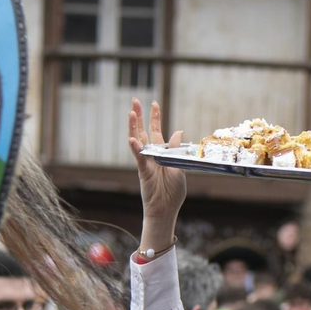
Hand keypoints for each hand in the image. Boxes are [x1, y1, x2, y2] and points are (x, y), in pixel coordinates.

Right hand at [127, 99, 187, 236]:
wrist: (166, 209)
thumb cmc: (172, 191)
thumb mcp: (178, 166)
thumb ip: (176, 149)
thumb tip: (179, 131)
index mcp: (160, 153)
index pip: (156, 131)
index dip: (154, 118)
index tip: (154, 103)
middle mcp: (150, 155)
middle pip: (142, 131)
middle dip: (139, 116)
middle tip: (135, 100)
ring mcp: (145, 163)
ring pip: (137, 141)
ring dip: (134, 127)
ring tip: (131, 112)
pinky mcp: (143, 173)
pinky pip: (139, 159)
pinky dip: (136, 149)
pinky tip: (132, 139)